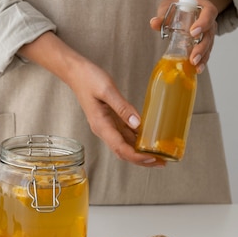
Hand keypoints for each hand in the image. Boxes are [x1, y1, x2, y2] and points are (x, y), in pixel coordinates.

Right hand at [19, 31, 165, 167]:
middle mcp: (103, 130)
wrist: (76, 73)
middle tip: (161, 162)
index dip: (137, 156)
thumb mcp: (107, 90)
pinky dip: (137, 140)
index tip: (153, 158)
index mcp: (101, 125)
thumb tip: (137, 124)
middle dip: (142, 160)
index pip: (121, 148)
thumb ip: (122, 107)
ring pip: (125, 145)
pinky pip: (125, 134)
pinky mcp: (110, 120)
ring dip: (141, 152)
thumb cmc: (88, 79)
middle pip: (124, 152)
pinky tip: (148, 139)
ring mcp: (107, 126)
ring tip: (159, 154)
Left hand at [149, 0, 231, 73]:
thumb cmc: (178, 4)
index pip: (208, 12)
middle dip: (202, 46)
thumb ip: (162, 14)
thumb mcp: (168, 5)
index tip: (193, 32)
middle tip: (193, 58)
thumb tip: (154, 23)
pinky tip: (197, 69)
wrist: (185, 5)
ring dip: (203, 56)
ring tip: (196, 67)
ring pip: (209, 44)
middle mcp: (210, 18)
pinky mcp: (205, 40)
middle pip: (210, 33)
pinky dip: (202, 59)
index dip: (203, 23)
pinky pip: (206, 50)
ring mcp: (209, 30)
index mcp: (203, 5)